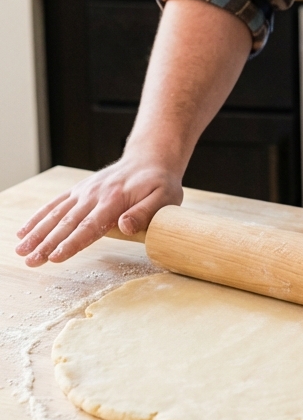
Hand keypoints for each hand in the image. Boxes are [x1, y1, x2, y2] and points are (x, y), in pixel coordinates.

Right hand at [15, 160, 182, 266]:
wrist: (151, 159)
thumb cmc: (160, 183)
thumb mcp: (165, 199)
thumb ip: (145, 213)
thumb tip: (124, 226)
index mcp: (114, 200)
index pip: (89, 226)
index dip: (71, 243)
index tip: (55, 256)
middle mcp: (94, 195)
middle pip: (67, 222)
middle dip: (47, 243)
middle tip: (31, 261)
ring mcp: (84, 191)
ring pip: (57, 214)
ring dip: (37, 232)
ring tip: (21, 250)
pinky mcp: (79, 190)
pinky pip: (55, 204)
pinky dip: (38, 217)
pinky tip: (24, 231)